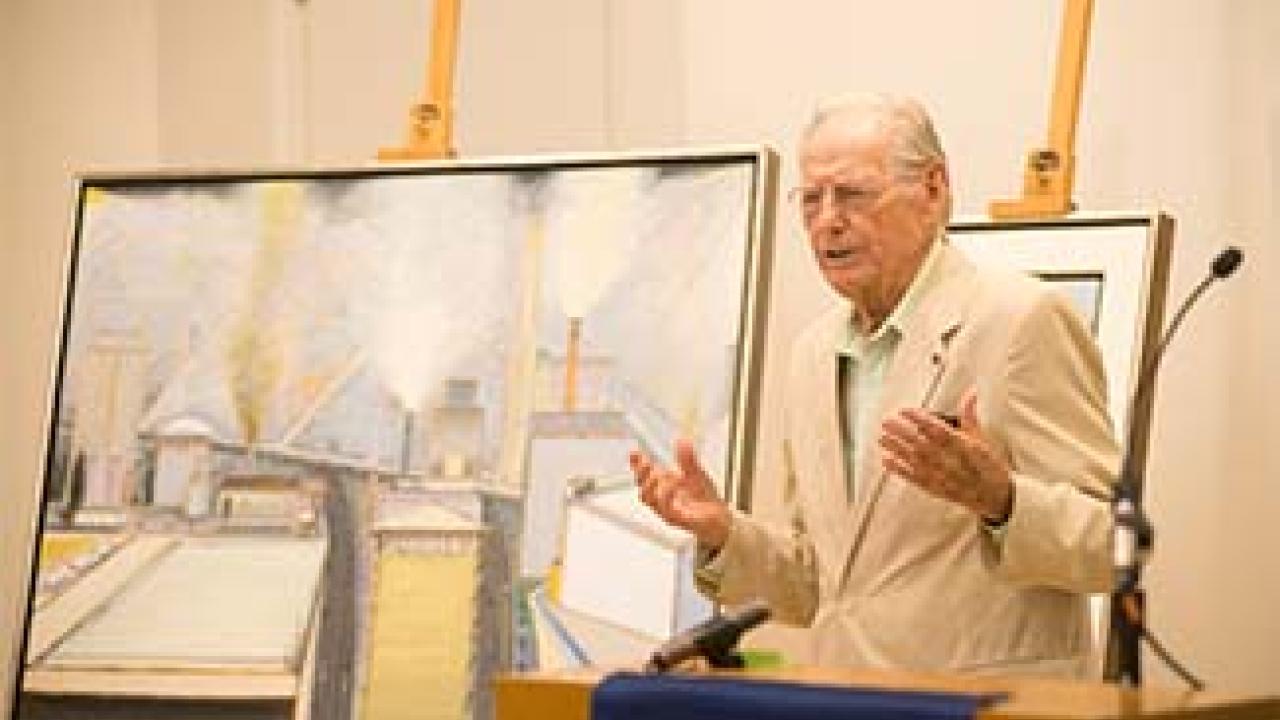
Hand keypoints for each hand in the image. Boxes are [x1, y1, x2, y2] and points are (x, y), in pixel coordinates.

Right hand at [630, 438, 731, 549]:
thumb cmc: (705, 497)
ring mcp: (667, 510)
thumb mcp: (697, 474)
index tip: (634, 453)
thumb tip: (682, 440)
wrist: (720, 518)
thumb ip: (688, 460)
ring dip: (652, 485)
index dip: (637, 465)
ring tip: (659, 474)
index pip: (645, 476)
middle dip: (642, 474)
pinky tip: (673, 486)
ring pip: (650, 499)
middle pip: (643, 487)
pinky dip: (667, 496)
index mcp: (664, 486)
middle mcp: (661, 499)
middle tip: (647, 463)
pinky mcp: (677, 519)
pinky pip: (666, 509)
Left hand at [877, 388, 1013, 521]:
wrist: (994, 496)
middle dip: (902, 432)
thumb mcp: (982, 438)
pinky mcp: (935, 488)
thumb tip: (971, 392)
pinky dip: (899, 470)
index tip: (905, 410)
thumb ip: (970, 416)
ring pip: (915, 461)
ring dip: (896, 449)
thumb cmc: (988, 464)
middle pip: (921, 444)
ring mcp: (941, 477)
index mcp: (964, 447)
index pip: (938, 430)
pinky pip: (914, 479)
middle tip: (886, 421)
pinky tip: (886, 460)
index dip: (920, 419)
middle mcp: (951, 462)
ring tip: (882, 437)